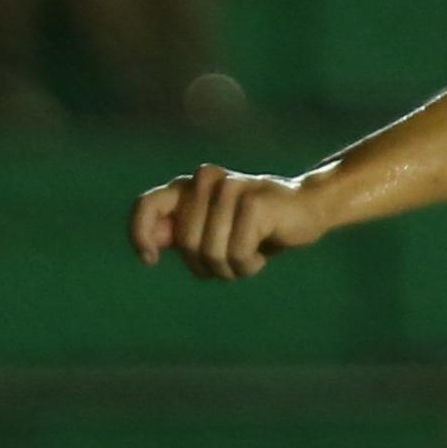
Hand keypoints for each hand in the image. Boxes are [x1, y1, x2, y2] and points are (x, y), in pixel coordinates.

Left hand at [130, 165, 328, 280]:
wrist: (307, 209)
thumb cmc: (256, 226)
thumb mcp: (213, 231)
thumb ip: (179, 233)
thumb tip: (148, 245)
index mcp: (189, 186)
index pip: (146, 205)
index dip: (139, 234)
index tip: (150, 260)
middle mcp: (205, 179)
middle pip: (184, 244)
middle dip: (206, 265)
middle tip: (231, 259)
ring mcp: (229, 188)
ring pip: (210, 253)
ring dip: (231, 268)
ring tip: (250, 254)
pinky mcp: (252, 202)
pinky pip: (235, 254)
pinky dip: (248, 265)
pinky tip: (263, 251)